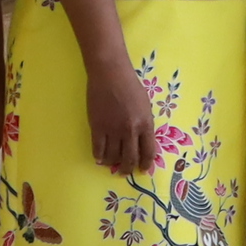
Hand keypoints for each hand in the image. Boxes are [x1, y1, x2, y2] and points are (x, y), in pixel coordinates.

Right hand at [83, 57, 163, 174]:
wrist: (110, 73)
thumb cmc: (130, 85)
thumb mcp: (145, 105)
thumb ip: (144, 123)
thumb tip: (141, 141)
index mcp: (146, 123)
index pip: (148, 151)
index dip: (146, 164)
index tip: (143, 169)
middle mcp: (130, 130)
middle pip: (130, 158)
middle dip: (128, 168)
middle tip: (125, 172)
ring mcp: (113, 130)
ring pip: (113, 156)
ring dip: (113, 163)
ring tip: (112, 164)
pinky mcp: (97, 127)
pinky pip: (98, 149)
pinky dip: (99, 157)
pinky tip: (100, 158)